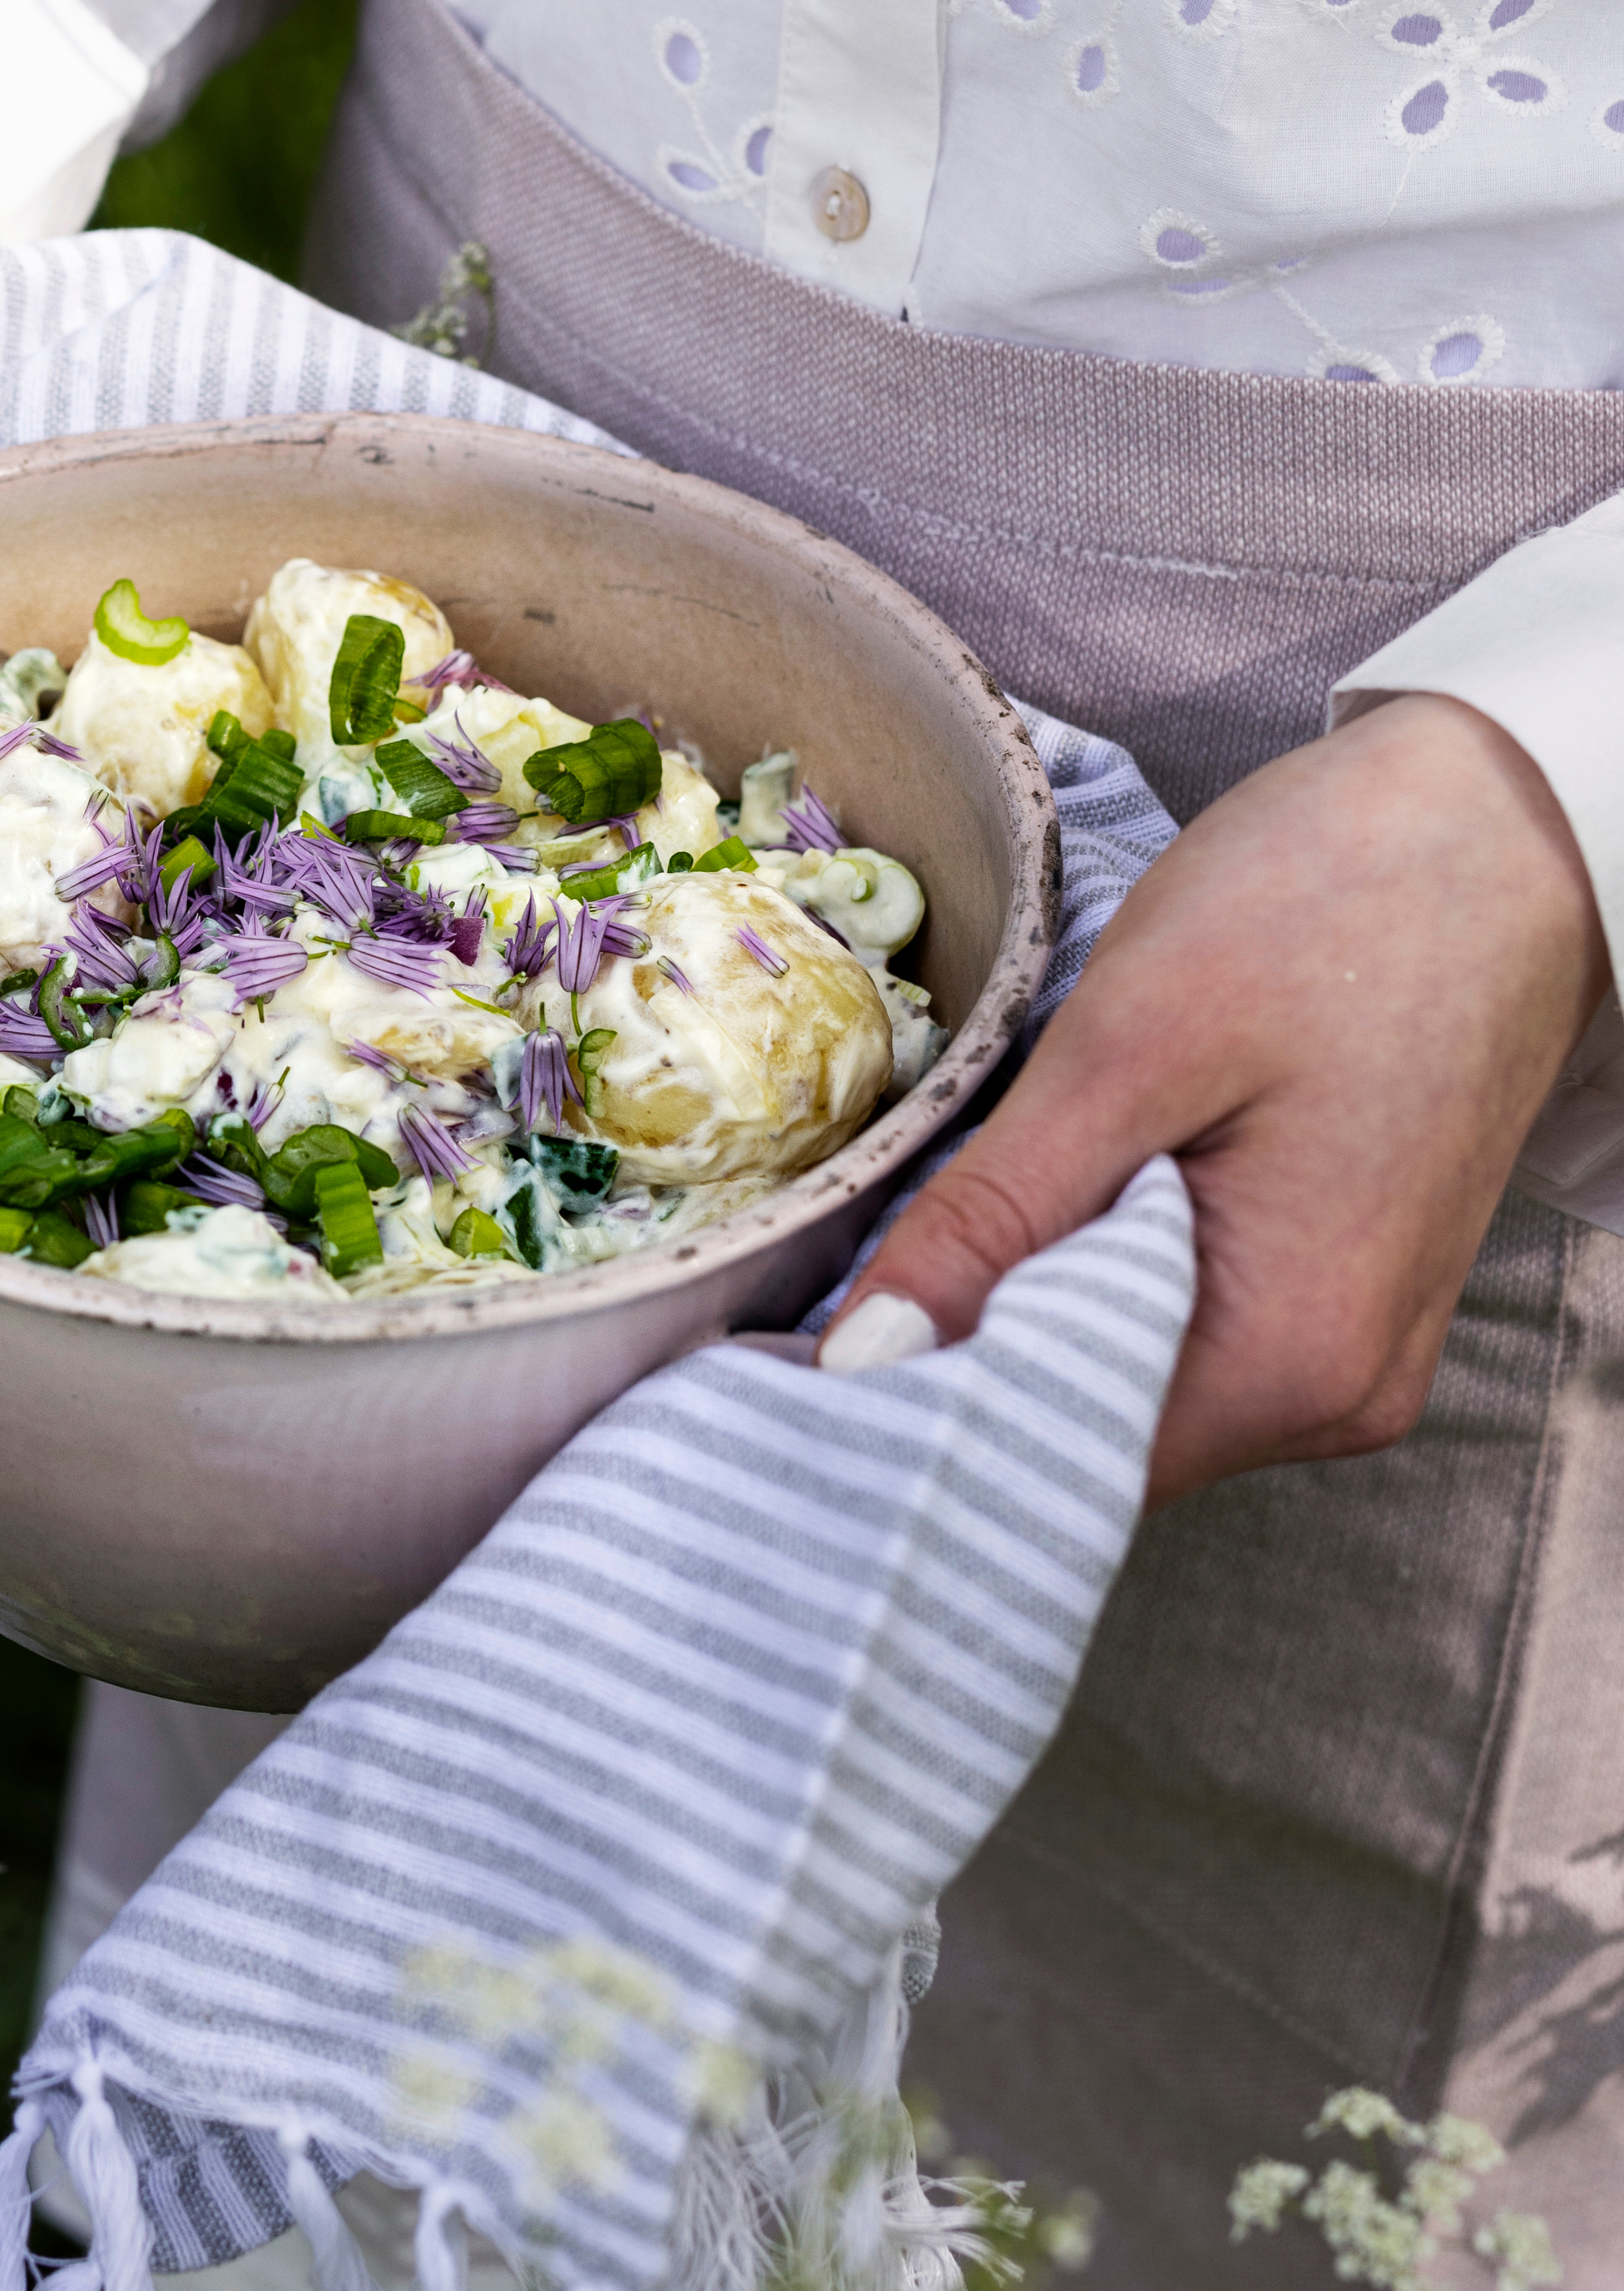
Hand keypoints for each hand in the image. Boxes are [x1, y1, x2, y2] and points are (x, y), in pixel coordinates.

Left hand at [821, 695, 1608, 1500]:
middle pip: (1075, 1439)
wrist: (1518, 822)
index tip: (771, 1372)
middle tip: (812, 1294)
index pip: (1043, 1468)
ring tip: (923, 1227)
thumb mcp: (1134, 1049)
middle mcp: (1326, 1396)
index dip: (901, 1422)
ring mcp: (1339, 1349)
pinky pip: (1167, 1327)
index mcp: (1287, 1362)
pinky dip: (1081, 1280)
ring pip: (1113, 1380)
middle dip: (947, 1370)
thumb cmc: (1345, 901)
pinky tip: (1028, 1207)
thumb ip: (996, 1222)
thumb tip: (862, 1360)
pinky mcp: (1330, 1289)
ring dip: (1013, 1315)